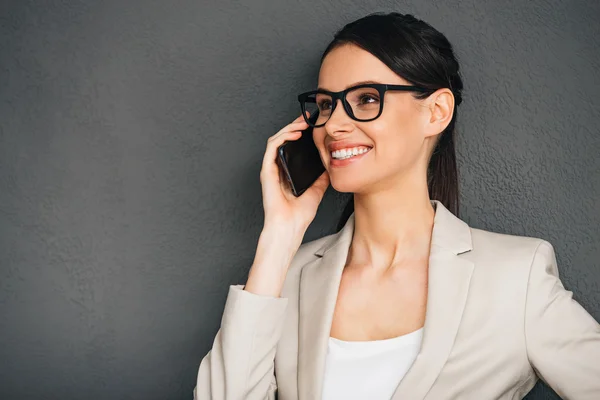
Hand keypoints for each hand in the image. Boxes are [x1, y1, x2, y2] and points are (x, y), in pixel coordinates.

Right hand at [259, 113, 329, 234]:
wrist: (290, 227)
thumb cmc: (299, 215)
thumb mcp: (317, 191)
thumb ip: (320, 178)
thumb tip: (330, 165)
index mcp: (286, 172)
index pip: (291, 146)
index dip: (300, 133)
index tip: (312, 124)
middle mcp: (277, 169)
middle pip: (283, 140)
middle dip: (295, 125)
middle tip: (308, 117)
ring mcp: (271, 169)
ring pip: (277, 139)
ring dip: (289, 127)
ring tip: (303, 122)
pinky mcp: (267, 171)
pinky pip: (272, 148)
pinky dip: (283, 137)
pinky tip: (295, 133)